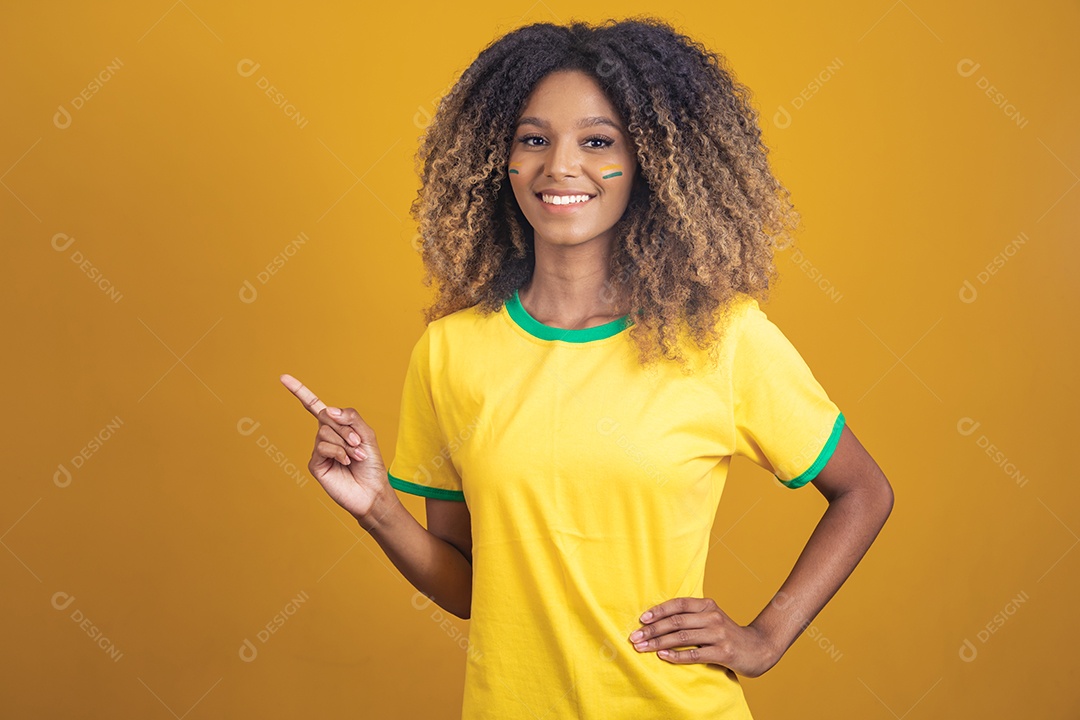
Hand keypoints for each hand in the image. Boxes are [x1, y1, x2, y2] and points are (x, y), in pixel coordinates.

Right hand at [280, 373, 394, 527]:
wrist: (372, 491)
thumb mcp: (366, 434)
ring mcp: (318, 450)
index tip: (283, 377)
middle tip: (358, 444)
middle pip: (326, 416)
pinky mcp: (315, 464)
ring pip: (324, 432)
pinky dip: (338, 452)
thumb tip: (326, 410)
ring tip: (355, 457)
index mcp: (335, 426)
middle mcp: (324, 436)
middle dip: (346, 428)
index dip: (299, 391)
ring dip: (345, 443)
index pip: (314, 406)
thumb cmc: (371, 464)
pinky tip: (345, 463)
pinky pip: (322, 447)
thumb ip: (350, 417)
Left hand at [627, 597, 779, 677]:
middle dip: (652, 630)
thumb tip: (657, 620)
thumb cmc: (727, 634)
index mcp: (707, 605)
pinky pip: (694, 654)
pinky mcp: (723, 652)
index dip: (658, 611)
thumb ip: (690, 617)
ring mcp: (719, 634)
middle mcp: (712, 617)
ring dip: (658, 643)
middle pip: (676, 621)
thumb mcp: (711, 619)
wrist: (758, 648)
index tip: (642, 619)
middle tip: (635, 637)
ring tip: (642, 648)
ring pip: (682, 637)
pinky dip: (676, 655)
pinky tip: (662, 656)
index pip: (678, 604)